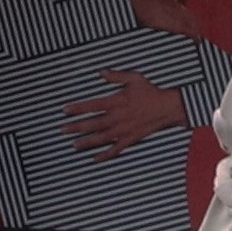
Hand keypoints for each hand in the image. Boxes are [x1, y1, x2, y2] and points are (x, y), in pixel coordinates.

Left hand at [68, 74, 186, 158]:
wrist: (167, 108)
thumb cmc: (151, 93)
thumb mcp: (134, 78)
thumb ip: (116, 76)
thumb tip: (102, 72)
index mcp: (117, 102)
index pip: (92, 105)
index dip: (77, 108)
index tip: (66, 110)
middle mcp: (118, 117)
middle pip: (93, 123)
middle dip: (77, 127)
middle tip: (64, 129)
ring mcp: (123, 130)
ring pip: (101, 138)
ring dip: (86, 142)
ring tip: (74, 145)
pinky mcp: (130, 139)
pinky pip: (115, 150)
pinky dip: (104, 155)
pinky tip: (95, 158)